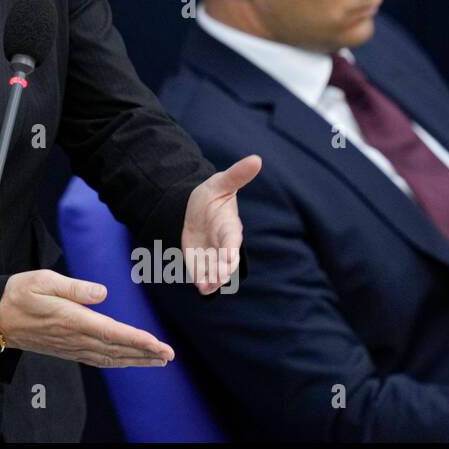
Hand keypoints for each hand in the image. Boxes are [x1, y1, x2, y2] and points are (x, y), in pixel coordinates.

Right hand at [0, 270, 173, 367]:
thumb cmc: (17, 294)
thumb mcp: (42, 280)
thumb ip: (74, 287)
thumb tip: (102, 292)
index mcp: (69, 318)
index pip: (110, 331)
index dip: (136, 339)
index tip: (157, 344)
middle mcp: (73, 337)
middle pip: (115, 348)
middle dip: (144, 353)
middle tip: (169, 355)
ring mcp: (70, 346)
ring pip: (109, 357)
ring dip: (135, 360)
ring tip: (158, 360)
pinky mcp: (67, 350)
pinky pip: (97, 360)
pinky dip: (117, 362)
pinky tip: (128, 361)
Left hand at [182, 154, 261, 293]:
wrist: (192, 208)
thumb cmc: (211, 195)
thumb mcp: (220, 183)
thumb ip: (237, 175)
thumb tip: (256, 159)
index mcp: (230, 227)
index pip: (232, 240)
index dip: (230, 249)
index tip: (228, 257)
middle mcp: (223, 245)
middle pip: (226, 260)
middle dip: (223, 269)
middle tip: (219, 277)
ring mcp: (212, 255)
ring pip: (215, 271)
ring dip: (212, 279)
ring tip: (207, 286)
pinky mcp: (200, 262)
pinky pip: (203, 274)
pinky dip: (203, 282)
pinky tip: (201, 289)